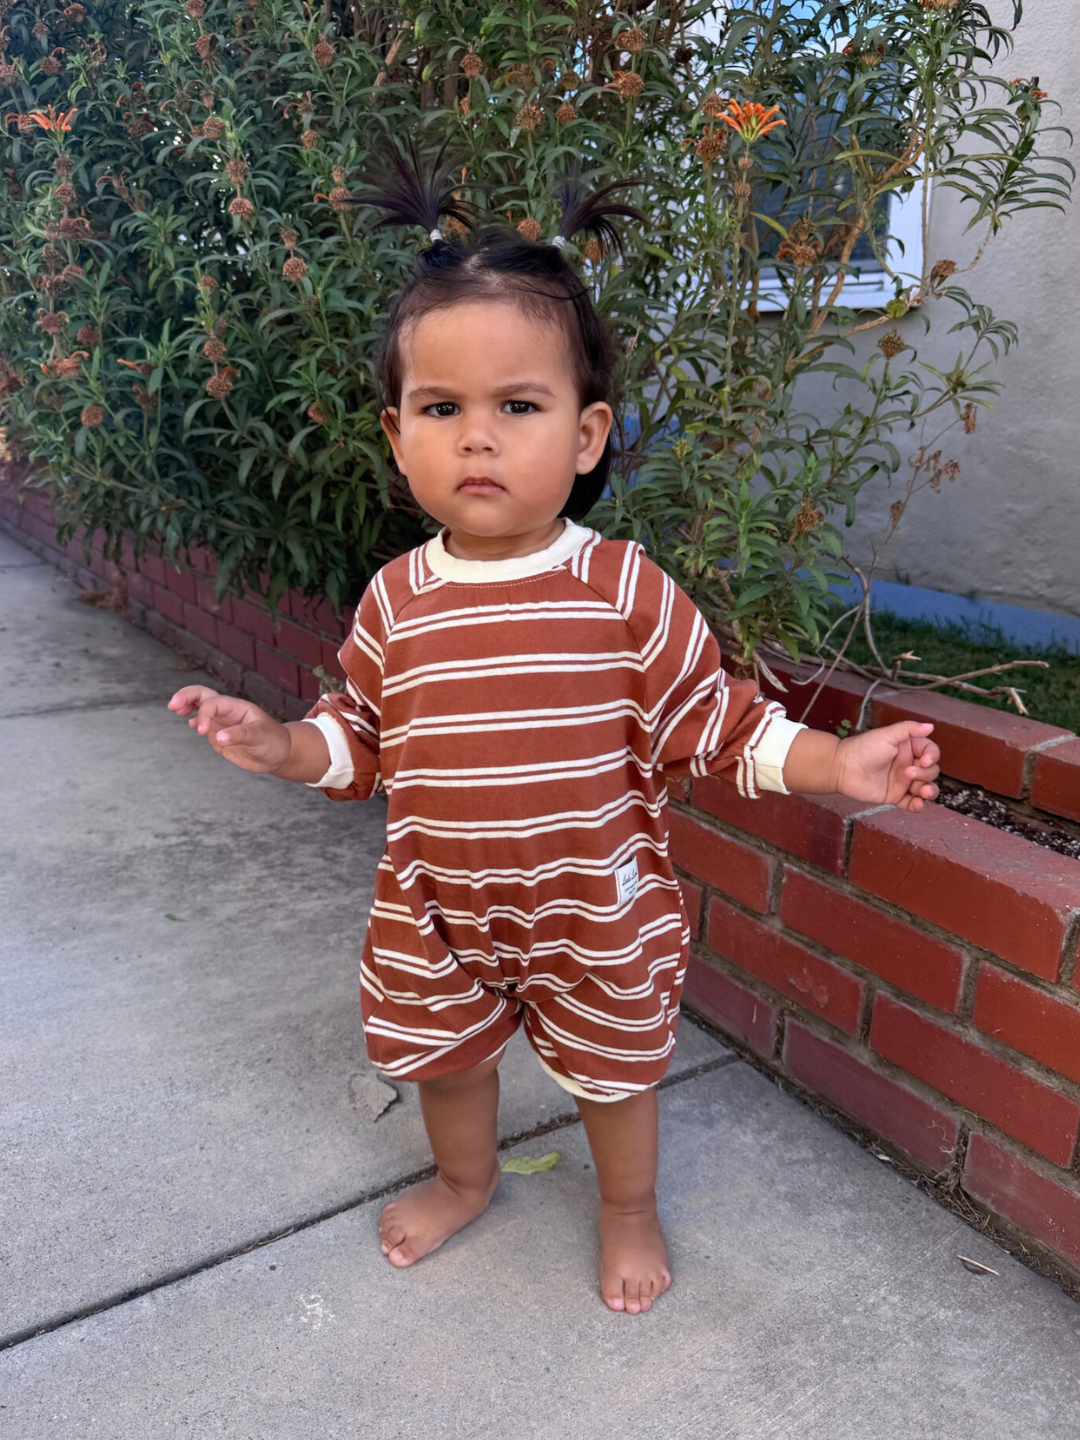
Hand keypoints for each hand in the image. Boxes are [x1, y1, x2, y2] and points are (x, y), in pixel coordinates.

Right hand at [168, 685, 290, 773]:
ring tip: (174, 708)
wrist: (278, 754)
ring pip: (200, 707)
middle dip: (186, 696)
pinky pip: (203, 725)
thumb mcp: (260, 736)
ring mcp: (221, 723)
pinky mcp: (218, 736)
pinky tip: (191, 724)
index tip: (202, 732)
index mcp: (236, 707)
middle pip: (202, 696)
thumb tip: (218, 737)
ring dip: (186, 705)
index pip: (213, 703)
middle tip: (172, 704)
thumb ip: (240, 735)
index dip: (204, 714)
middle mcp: (226, 712)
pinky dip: (195, 722)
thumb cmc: (273, 741)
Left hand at [833, 721, 940, 810]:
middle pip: (931, 771)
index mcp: (908, 748)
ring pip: (926, 788)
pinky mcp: (895, 796)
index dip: (932, 757)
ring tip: (922, 792)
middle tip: (907, 773)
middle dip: (925, 774)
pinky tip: (918, 804)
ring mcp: (902, 782)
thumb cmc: (863, 748)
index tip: (925, 761)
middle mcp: (908, 764)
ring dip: (929, 791)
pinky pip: (912, 804)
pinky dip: (918, 805)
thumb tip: (931, 726)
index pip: (931, 752)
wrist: (842, 768)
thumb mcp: (887, 735)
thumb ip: (909, 729)